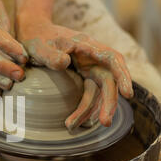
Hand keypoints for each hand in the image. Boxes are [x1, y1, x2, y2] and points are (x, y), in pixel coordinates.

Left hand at [17, 18, 133, 128]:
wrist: (32, 35)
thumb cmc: (37, 38)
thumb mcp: (39, 46)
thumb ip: (51, 55)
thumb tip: (65, 62)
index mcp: (88, 46)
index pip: (113, 59)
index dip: (123, 76)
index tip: (127, 94)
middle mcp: (93, 58)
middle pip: (109, 81)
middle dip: (109, 103)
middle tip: (104, 122)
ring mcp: (89, 69)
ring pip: (98, 92)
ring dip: (90, 111)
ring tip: (71, 126)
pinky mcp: (82, 78)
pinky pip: (89, 95)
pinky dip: (84, 108)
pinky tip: (76, 121)